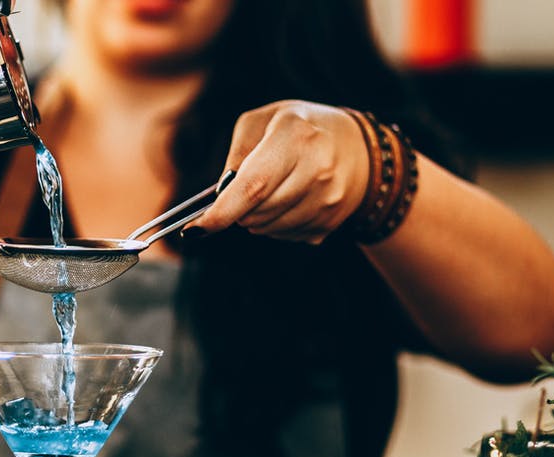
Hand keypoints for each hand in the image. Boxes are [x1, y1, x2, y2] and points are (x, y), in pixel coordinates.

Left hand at [188, 100, 370, 244]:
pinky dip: (276, 225)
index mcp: (296, 136)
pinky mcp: (332, 221)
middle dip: (237, 209)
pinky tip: (288, 201)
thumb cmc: (300, 128)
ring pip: (269, 228)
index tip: (195, 228)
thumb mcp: (263, 122)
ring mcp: (329, 199)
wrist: (358, 146)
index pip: (254, 185)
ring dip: (256, 218)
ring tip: (271, 191)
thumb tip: (221, 196)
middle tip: (244, 190)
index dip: (222, 212)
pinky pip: (286, 236)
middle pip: (257, 212)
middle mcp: (318, 168)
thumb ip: (236, 154)